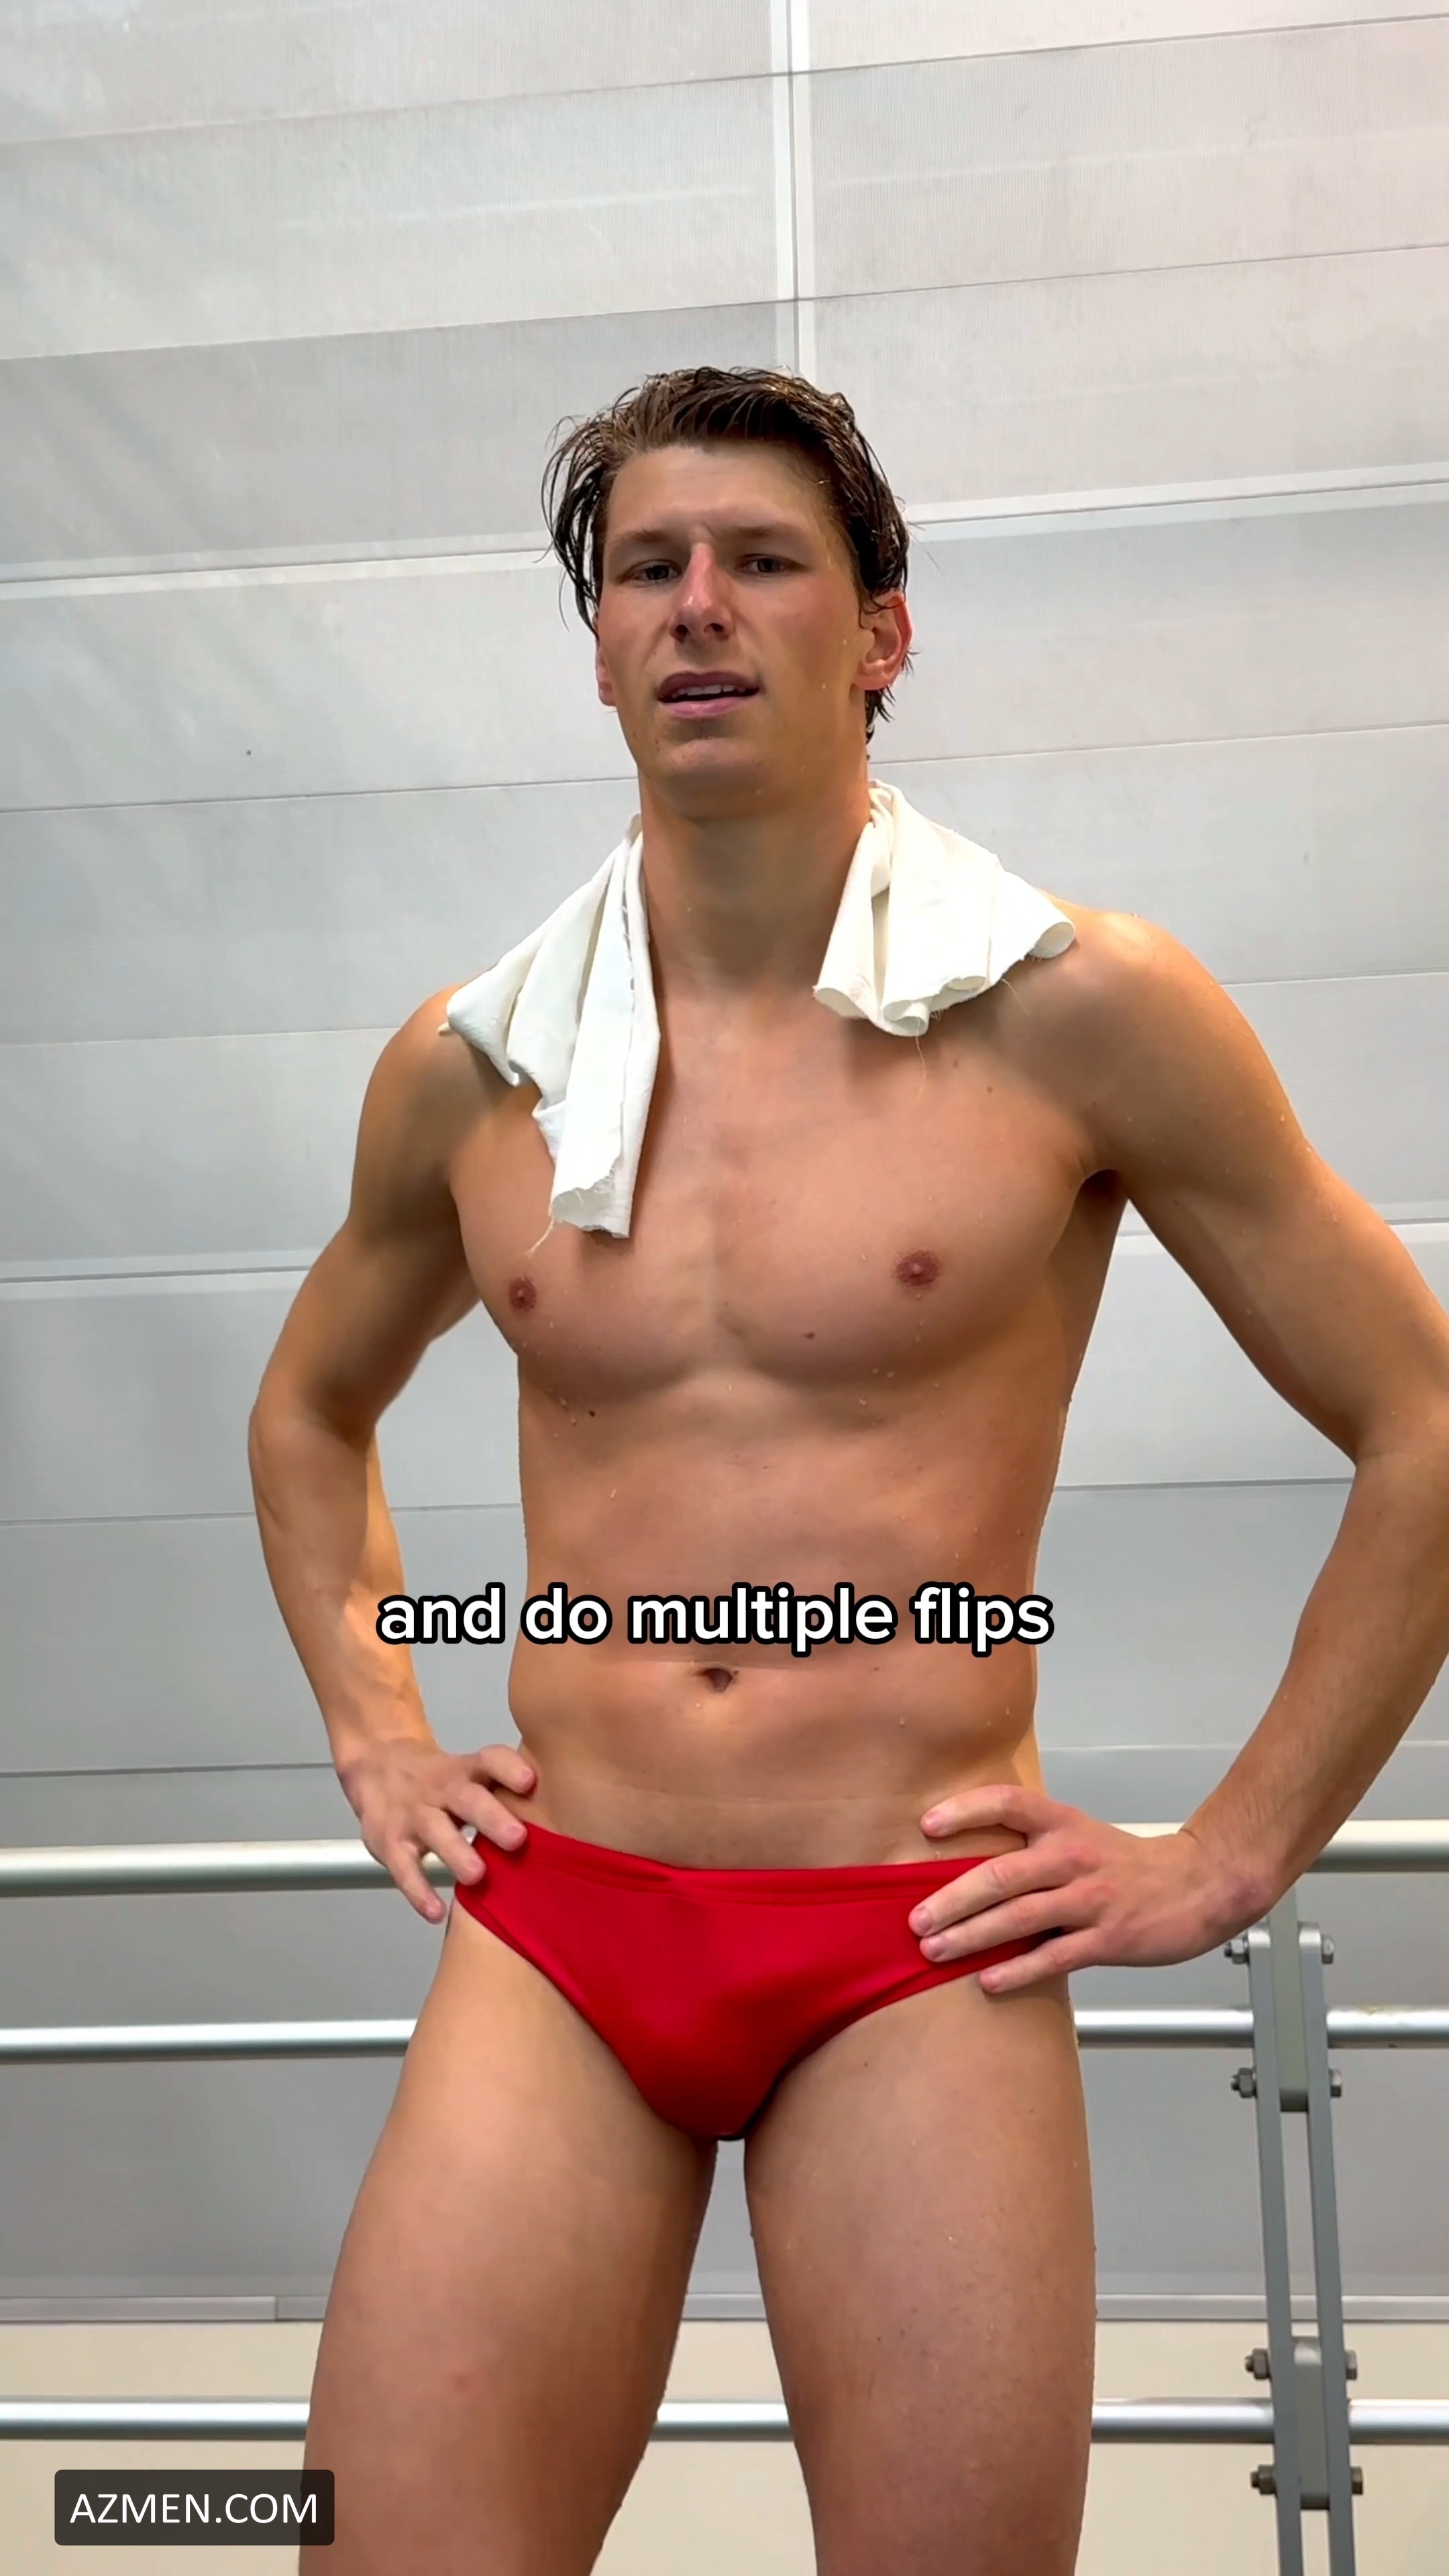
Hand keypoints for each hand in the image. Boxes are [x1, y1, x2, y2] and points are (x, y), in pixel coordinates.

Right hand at [342, 1736, 536, 1922]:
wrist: (376, 1766)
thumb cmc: (439, 1779)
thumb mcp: (467, 1772)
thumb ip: (504, 1790)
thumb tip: (569, 1816)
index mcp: (465, 1770)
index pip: (488, 1760)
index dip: (508, 1769)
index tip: (529, 1781)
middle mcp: (440, 1788)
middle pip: (466, 1798)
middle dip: (491, 1818)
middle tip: (518, 1839)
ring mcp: (414, 1815)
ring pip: (434, 1830)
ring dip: (456, 1852)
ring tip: (477, 1876)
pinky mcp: (390, 1842)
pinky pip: (404, 1867)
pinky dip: (418, 1892)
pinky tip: (436, 1912)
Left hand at [909, 1784, 1243, 1994]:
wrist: (1199, 1885)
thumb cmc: (1128, 1864)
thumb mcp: (1080, 1836)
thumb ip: (1032, 1845)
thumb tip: (967, 1867)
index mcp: (1062, 1823)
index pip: (1007, 1802)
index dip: (964, 1810)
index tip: (926, 1827)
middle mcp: (1072, 1856)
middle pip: (1000, 1873)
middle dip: (951, 1900)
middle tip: (915, 1920)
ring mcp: (1090, 1898)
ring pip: (1019, 1918)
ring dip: (971, 1937)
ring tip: (935, 1951)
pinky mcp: (1107, 1937)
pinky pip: (1053, 1956)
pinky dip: (1017, 1971)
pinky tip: (989, 1982)